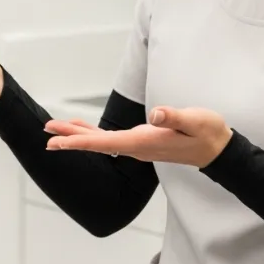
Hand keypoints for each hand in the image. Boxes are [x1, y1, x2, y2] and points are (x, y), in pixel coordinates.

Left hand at [44, 106, 233, 168]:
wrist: (218, 149)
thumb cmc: (207, 133)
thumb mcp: (194, 120)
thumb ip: (173, 117)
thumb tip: (154, 115)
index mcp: (144, 142)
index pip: (104, 143)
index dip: (78, 141)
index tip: (56, 143)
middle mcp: (136, 147)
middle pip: (96, 143)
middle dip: (69, 139)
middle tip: (45, 135)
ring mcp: (138, 145)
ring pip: (100, 141)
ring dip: (77, 135)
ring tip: (55, 132)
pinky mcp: (142, 140)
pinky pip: (110, 139)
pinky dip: (93, 133)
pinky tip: (82, 129)